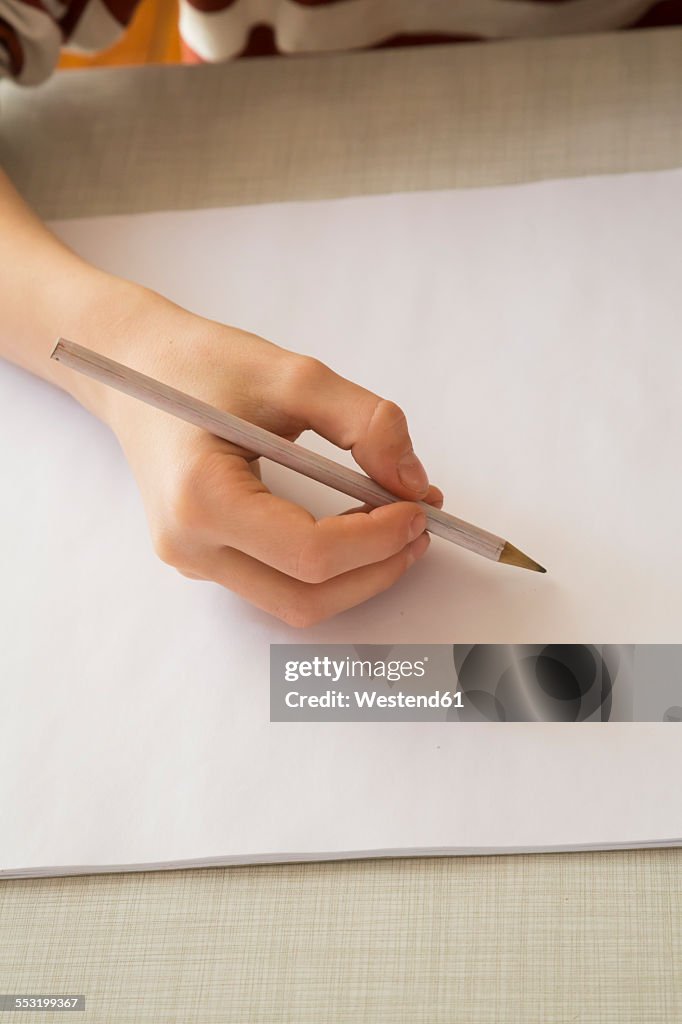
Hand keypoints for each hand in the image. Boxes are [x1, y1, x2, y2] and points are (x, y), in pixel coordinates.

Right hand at [67, 283, 442, 625]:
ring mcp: (192, 560)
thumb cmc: (202, 364)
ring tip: (394, 528)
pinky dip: (327, 569)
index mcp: (202, 497)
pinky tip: (353, 529)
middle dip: (376, 570)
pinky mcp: (203, 560)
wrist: (135, 370)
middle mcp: (190, 546)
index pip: (310, 553)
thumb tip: (414, 483)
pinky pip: (276, 585)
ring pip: (294, 603)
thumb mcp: (293, 375)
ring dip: (356, 576)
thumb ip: (365, 423)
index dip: (378, 539)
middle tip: (420, 526)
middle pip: (306, 598)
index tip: (419, 508)